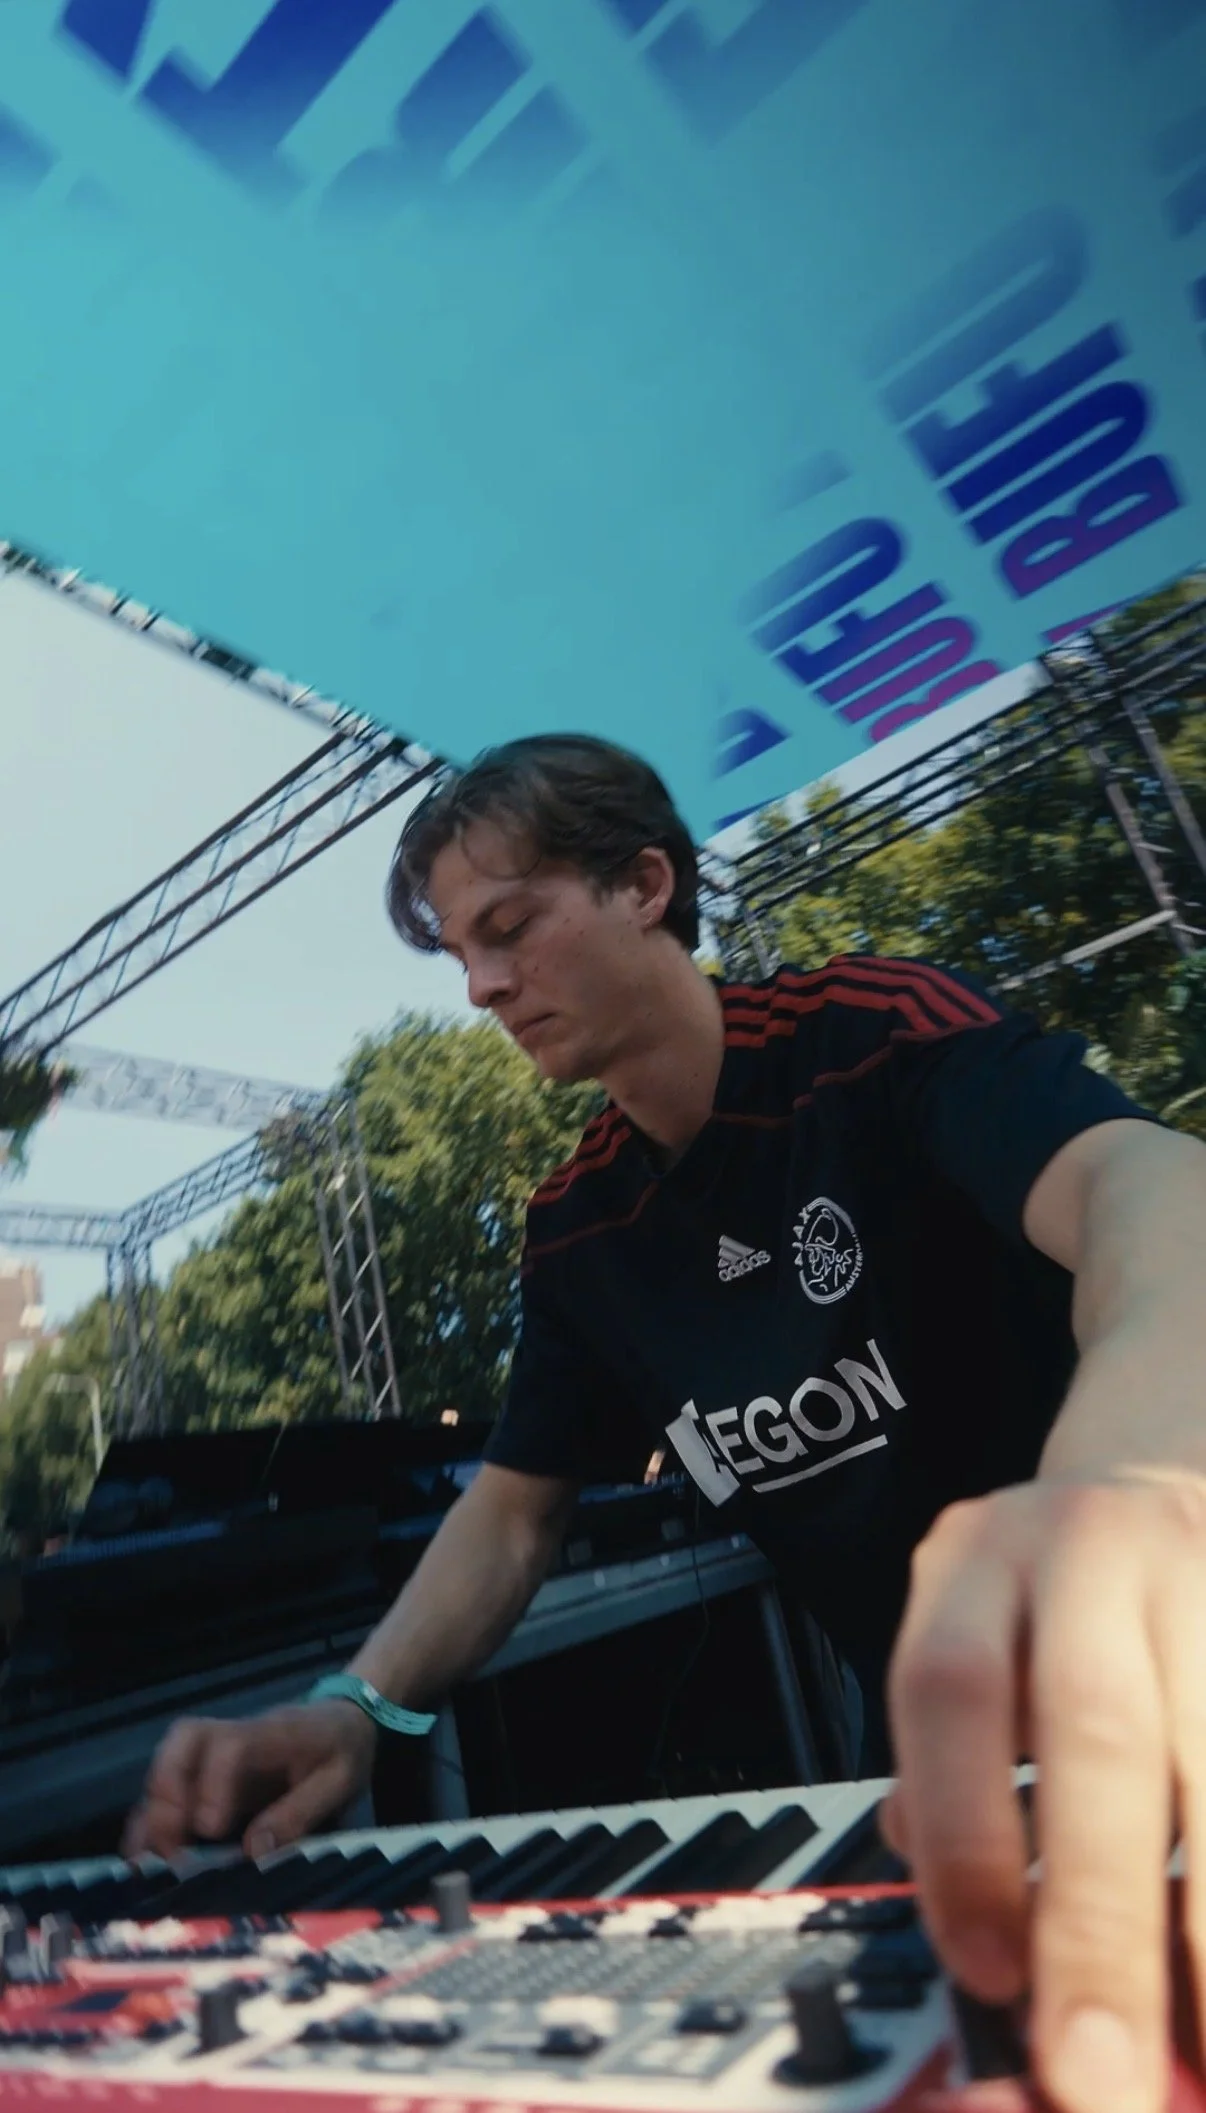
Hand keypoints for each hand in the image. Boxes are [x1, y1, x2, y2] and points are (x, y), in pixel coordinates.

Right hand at [122, 1700, 377, 1860]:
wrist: (342, 1720)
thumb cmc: (342, 1750)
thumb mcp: (340, 1782)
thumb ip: (299, 1814)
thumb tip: (254, 1851)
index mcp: (274, 1733)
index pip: (233, 1744)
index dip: (214, 1783)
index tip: (211, 1828)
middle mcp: (234, 1734)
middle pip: (185, 1740)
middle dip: (168, 1791)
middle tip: (171, 1847)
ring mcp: (216, 1750)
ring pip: (169, 1760)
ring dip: (153, 1808)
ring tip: (146, 1860)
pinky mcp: (207, 1771)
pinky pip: (169, 1783)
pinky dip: (151, 1816)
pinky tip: (144, 1855)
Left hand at [882, 1470, 1205, 2112]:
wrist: (1163, 1484)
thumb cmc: (1050, 1604)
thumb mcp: (970, 1640)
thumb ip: (955, 1778)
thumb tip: (978, 1956)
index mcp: (981, 1560)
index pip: (952, 1688)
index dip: (965, 1837)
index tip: (987, 1977)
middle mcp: (1092, 1551)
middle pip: (1097, 1732)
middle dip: (1101, 1919)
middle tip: (1101, 2067)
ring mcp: (1205, 1578)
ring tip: (1204, 2045)